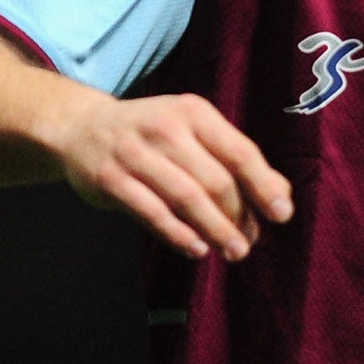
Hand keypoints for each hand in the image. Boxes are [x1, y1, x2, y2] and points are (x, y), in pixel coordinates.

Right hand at [51, 91, 294, 258]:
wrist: (81, 128)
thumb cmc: (152, 136)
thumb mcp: (193, 132)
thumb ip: (233, 159)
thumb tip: (280, 195)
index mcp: (194, 113)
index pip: (240, 152)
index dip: (264, 186)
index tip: (282, 215)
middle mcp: (166, 128)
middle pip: (215, 180)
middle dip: (239, 216)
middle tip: (250, 242)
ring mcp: (135, 153)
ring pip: (186, 198)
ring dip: (215, 229)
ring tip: (233, 251)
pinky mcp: (110, 179)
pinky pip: (151, 211)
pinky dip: (178, 233)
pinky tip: (197, 249)